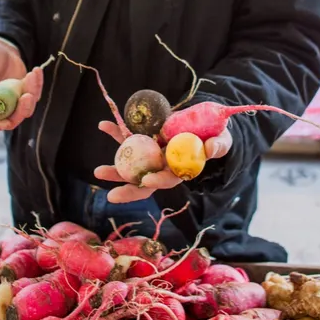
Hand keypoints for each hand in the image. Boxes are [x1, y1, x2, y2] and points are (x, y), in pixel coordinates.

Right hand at [0, 37, 43, 130]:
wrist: (1, 48)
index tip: (8, 120)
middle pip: (11, 119)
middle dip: (22, 110)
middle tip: (28, 94)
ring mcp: (13, 100)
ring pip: (26, 108)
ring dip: (32, 94)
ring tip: (32, 74)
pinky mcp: (24, 92)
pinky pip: (35, 94)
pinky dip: (38, 84)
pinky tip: (36, 70)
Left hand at [93, 121, 233, 202]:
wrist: (207, 124)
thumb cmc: (216, 136)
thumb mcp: (222, 140)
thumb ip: (218, 145)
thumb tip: (210, 149)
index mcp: (180, 170)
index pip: (167, 180)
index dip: (158, 181)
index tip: (147, 181)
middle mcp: (163, 166)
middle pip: (144, 181)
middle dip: (127, 189)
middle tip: (111, 195)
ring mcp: (152, 154)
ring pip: (132, 164)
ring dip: (114, 168)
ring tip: (97, 172)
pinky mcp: (145, 140)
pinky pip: (128, 137)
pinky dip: (115, 132)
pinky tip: (103, 125)